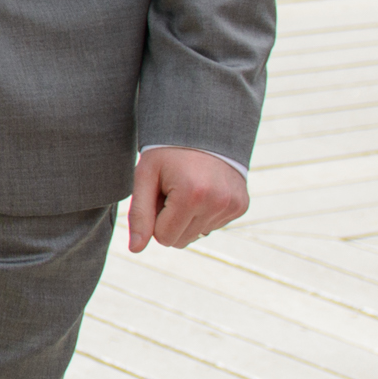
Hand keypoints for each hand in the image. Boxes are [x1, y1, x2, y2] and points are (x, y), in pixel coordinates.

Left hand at [126, 146, 248, 253]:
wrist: (204, 129)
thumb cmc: (167, 153)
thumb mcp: (145, 176)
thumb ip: (140, 214)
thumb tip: (136, 249)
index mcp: (192, 195)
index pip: (164, 238)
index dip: (155, 218)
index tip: (159, 194)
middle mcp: (218, 202)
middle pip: (181, 241)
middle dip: (170, 221)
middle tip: (172, 190)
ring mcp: (233, 205)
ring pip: (197, 235)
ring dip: (187, 217)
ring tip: (187, 187)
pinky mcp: (242, 206)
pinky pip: (213, 226)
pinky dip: (203, 213)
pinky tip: (203, 190)